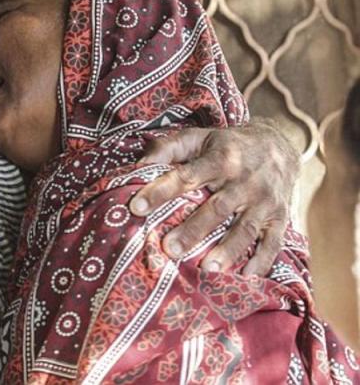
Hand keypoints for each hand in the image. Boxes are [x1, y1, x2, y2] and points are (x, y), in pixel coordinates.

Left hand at [128, 119, 298, 275]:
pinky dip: (262, 261)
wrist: (278, 144)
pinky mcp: (280, 217)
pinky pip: (273, 242)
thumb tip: (139, 166)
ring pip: (245, 229)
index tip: (136, 207)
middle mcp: (244, 181)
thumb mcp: (199, 137)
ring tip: (206, 270)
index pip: (186, 176)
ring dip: (227, 251)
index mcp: (221, 158)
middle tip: (170, 249)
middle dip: (193, 230)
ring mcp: (264, 201)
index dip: (161, 191)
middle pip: (217, 208)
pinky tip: (246, 278)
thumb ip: (168, 148)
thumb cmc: (227, 145)